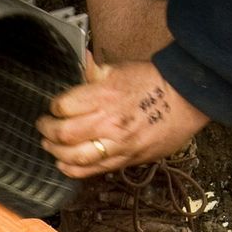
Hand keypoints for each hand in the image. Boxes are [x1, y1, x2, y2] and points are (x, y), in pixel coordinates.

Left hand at [37, 55, 208, 177]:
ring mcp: (118, 144)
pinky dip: (73, 170)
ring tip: (49, 146)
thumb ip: (96, 71)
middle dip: (47, 131)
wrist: (187, 99)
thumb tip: (81, 61)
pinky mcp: (126, 159)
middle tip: (43, 127)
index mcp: (105, 95)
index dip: (53, 107)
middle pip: (64, 134)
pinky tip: (64, 164)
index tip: (53, 107)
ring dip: (55, 153)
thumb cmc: (154, 81)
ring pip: (74, 157)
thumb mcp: (122, 68)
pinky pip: (93, 170)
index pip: (63, 106)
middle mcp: (109, 122)